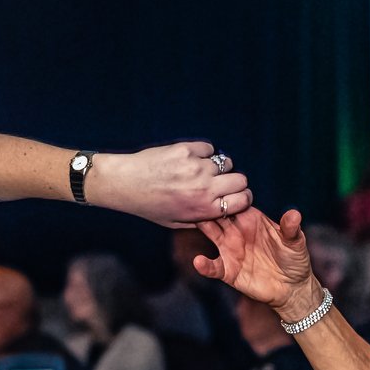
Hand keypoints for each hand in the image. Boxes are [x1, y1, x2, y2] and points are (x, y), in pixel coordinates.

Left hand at [88, 141, 252, 226]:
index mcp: (204, 208)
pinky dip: (203, 152)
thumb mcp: (176, 222)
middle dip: (233, 181)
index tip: (234, 194)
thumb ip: (203, 218)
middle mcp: (204, 187)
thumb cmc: (150, 205)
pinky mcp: (187, 149)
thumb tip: (223, 210)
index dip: (242, 197)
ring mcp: (197, 166)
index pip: (243, 200)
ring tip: (199, 170)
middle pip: (241, 179)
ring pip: (226, 161)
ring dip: (217, 166)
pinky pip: (209, 148)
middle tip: (219, 181)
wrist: (126, 183)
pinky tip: (189, 159)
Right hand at [194, 206, 318, 320]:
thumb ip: (291, 228)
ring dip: (202, 226)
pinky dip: (204, 265)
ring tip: (193, 221)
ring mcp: (230, 250)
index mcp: (251, 218)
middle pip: (218, 214)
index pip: (234, 202)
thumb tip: (295, 214)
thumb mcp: (296, 242)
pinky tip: (199, 262)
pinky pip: (213, 267)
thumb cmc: (294, 259)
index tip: (216, 187)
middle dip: (208, 206)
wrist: (292, 287)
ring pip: (211, 234)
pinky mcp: (228, 271)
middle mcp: (237, 231)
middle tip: (197, 199)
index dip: (225, 194)